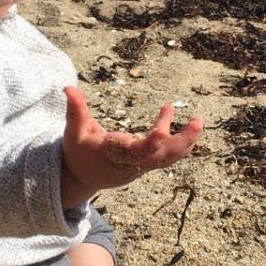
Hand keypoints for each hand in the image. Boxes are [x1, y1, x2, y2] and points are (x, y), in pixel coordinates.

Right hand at [61, 86, 203, 206]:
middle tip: (197, 122)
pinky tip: (192, 128)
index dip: (150, 143)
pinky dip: (182, 143)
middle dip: (181, 141)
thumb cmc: (78, 152)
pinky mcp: (147, 163)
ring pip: (169, 157)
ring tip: (198, 121)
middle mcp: (132, 162)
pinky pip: (169, 156)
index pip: (136, 151)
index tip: (162, 131)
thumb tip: (68, 88)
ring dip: (187, 141)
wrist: (82, 177)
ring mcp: (142, 165)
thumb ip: (75, 110)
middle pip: (162, 156)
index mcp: (115, 154)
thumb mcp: (74, 131)